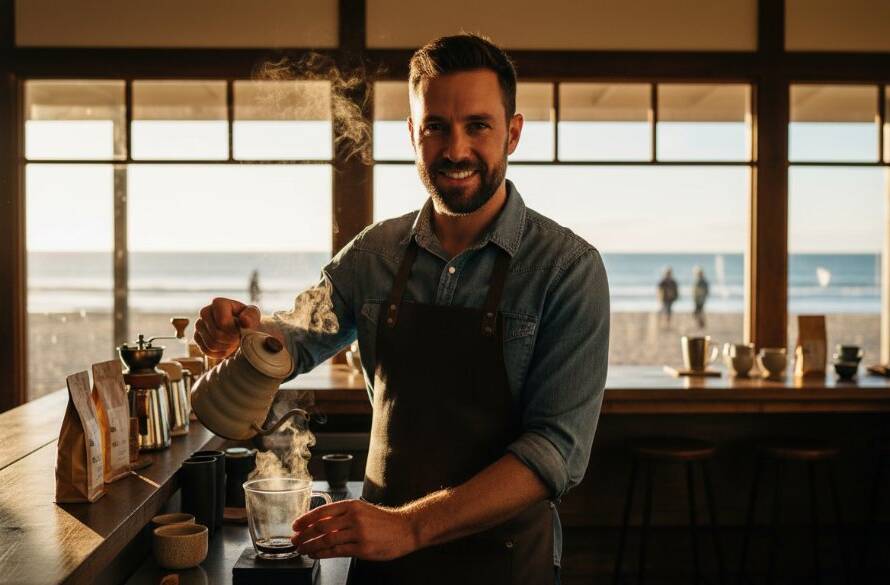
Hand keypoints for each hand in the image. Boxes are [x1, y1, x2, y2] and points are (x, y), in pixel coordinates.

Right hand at [193, 297, 260, 358]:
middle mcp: (205, 312)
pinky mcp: (197, 337)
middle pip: (216, 334)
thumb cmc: (246, 319)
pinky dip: (219, 353)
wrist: (240, 328)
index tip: (240, 332)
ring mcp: (199, 325)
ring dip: (226, 348)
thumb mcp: (253, 315)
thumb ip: (251, 316)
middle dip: (230, 341)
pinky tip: (226, 348)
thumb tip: (244, 320)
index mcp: (218, 303)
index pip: (222, 322)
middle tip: (238, 340)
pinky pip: (206, 351)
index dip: (233, 331)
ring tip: (234, 343)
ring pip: (210, 344)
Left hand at [291, 499, 418, 560]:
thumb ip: (344, 515)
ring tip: (302, 549)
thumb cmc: (384, 521)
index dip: (306, 519)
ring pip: (326, 540)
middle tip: (295, 540)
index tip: (296, 525)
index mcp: (352, 505)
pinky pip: (337, 551)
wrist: (406, 529)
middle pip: (321, 526)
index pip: (322, 511)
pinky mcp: (362, 548)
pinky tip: (316, 555)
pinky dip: (323, 554)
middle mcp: (354, 517)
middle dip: (304, 534)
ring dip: (310, 546)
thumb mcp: (363, 510)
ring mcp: (358, 533)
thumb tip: (320, 521)